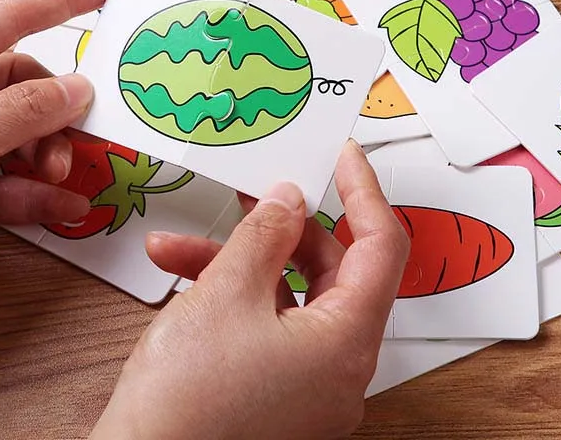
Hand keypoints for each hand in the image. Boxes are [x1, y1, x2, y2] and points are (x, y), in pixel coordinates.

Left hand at [0, 0, 115, 305]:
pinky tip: (64, 203)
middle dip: (57, 106)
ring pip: (17, 136)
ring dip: (49, 153)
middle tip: (85, 125)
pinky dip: (35, 194)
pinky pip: (5, 184)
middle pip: (20, 85)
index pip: (8, 17)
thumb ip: (20, 113)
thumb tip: (75, 90)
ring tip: (63, 171)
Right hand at [92, 141, 409, 439]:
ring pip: (287, 296)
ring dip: (239, 260)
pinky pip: (265, 326)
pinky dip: (229, 296)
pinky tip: (178, 273)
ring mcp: (307, 386)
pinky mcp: (275, 394)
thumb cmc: (185, 405)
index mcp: (346, 344)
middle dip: (283, 229)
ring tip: (185, 243)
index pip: (382, 248)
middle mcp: (338, 370)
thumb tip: (290, 200)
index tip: (342, 155)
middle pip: (331, 272)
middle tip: (255, 194)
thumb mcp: (226, 292)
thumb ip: (267, 234)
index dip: (364, 192)